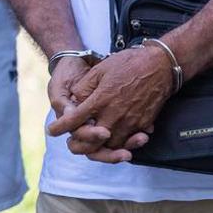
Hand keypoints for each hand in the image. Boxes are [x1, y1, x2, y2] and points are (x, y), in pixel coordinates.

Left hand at [49, 48, 173, 161]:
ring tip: (92, 144)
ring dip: (100, 148)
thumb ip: (83, 88)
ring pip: (111, 146)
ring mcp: (130, 121)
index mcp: (99, 100)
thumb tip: (74, 101)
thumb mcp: (99, 70)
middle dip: (80, 146)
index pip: (74, 121)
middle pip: (92, 142)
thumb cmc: (128, 64)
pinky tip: (113, 139)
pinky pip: (129, 141)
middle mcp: (114, 115)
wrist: (161, 65)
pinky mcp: (143, 124)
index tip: (52, 131)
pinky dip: (120, 144)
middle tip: (73, 143)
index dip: (59, 128)